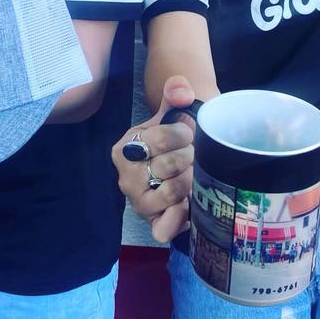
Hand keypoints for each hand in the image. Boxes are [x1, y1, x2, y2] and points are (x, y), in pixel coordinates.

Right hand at [112, 76, 195, 242]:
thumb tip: (181, 89)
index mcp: (125, 147)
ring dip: (191, 181)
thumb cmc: (171, 140)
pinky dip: (179, 218)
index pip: (159, 138)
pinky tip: (188, 204)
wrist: (173, 166)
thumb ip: (176, 94)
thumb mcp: (171, 114)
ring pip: (171, 192)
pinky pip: (163, 228)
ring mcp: (138, 202)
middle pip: (168, 165)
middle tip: (193, 155)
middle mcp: (126, 177)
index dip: (182, 134)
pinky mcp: (151, 223)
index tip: (188, 133)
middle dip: (189, 157)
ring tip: (193, 173)